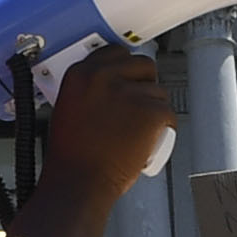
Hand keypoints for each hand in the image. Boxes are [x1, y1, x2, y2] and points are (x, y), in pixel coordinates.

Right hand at [41, 40, 179, 189]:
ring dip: (154, 108)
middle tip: (140, 104)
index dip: (125, 68)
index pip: (115, 52)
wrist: (79, 183)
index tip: (129, 78)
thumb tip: (110, 85)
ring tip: (139, 130)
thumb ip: (88, 90)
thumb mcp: (68, 109)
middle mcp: (104, 77)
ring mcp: (129, 94)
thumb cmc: (71, 157)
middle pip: (143, 65)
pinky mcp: (150, 112)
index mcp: (82, 74)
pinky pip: (168, 113)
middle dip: (145, 83)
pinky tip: (151, 138)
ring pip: (158, 92)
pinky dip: (165, 127)